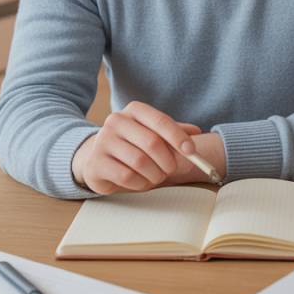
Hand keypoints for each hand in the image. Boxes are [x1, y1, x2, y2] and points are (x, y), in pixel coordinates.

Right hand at [71, 101, 201, 194]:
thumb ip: (174, 132)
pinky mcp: (96, 163)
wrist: (97, 157)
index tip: (192, 151)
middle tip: (172, 170)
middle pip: (152, 143)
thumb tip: (197, 133)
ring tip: (156, 176)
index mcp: (134, 110)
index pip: (160, 120)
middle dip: (168, 161)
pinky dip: (141, 183)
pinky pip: (126, 176)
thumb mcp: (153, 133)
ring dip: (155, 174)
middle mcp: (116, 121)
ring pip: (140, 162)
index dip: (178, 137)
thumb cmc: (132, 144)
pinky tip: (142, 181)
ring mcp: (103, 141)